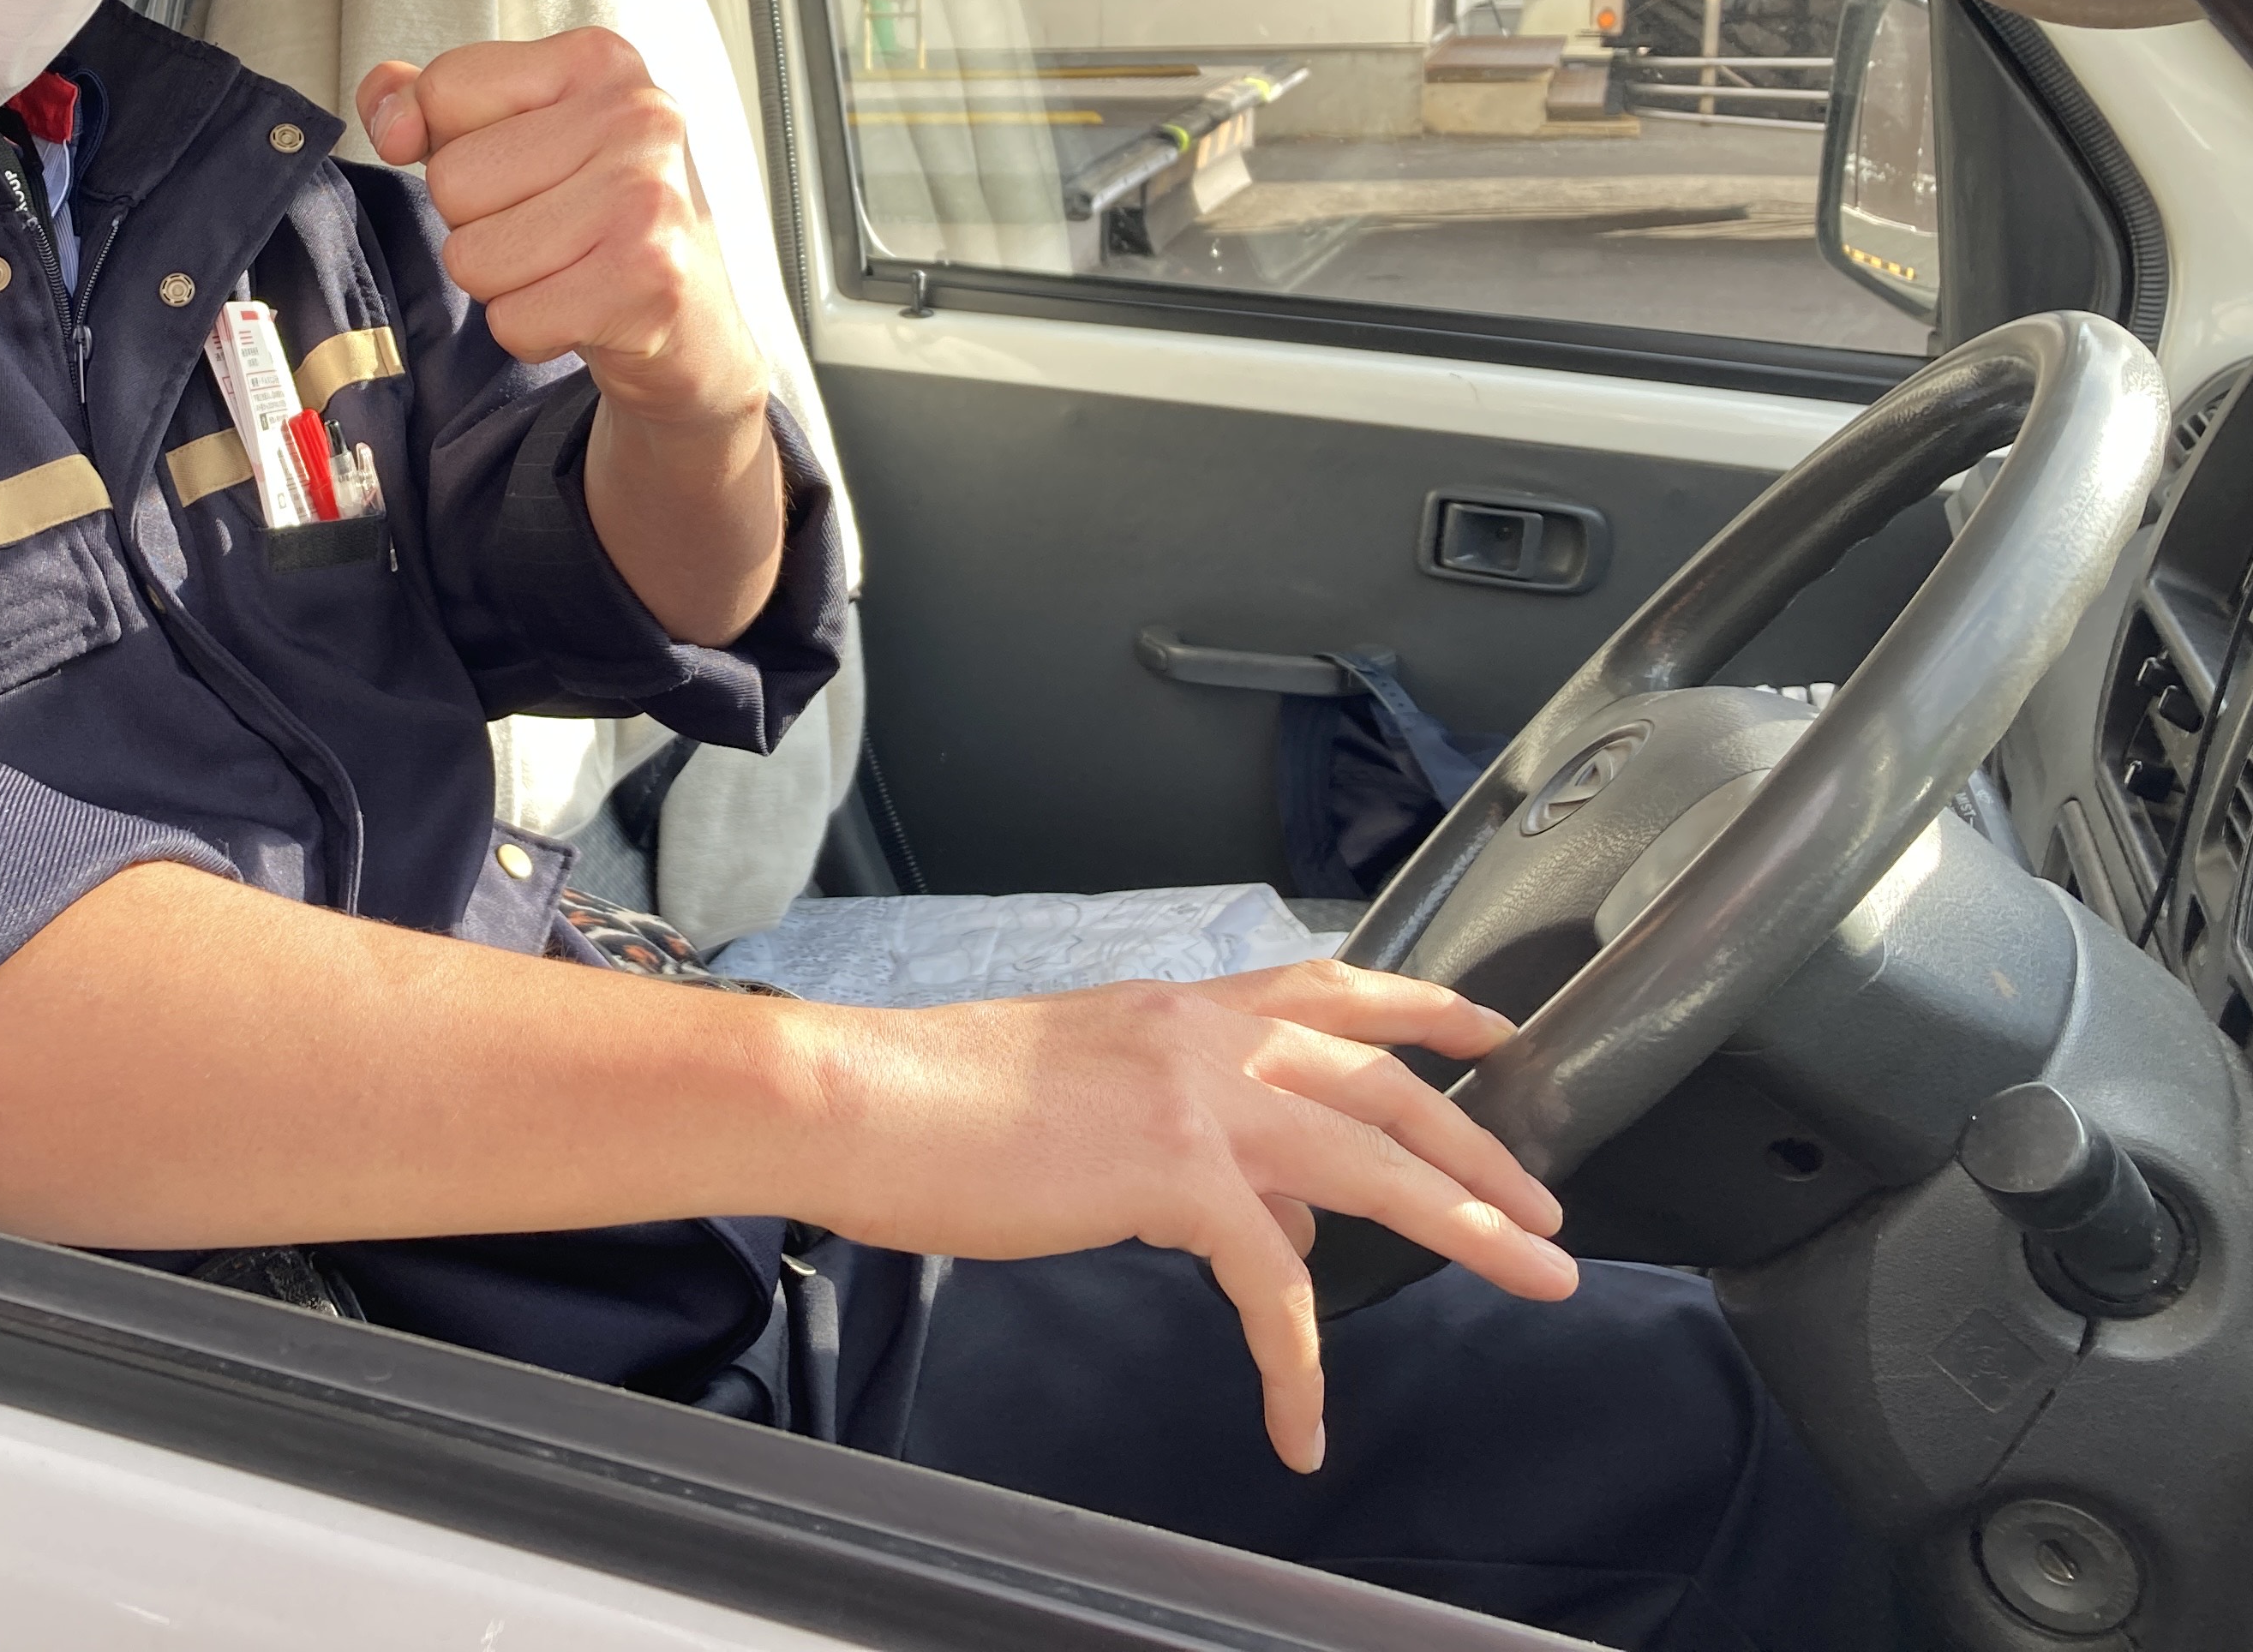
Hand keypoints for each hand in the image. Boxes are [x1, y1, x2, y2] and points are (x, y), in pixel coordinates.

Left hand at [358, 32, 766, 433]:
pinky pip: (513, 321)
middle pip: (451, 181)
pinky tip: (585, 311)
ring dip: (506, 284)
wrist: (692, 324)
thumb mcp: (520, 136)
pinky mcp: (649, 282)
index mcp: (598, 61)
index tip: (516, 171)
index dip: (452, 147)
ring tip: (568, 270)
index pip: (444, 90)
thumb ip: (434, 104)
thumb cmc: (598, 221)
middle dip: (481, 225)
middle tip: (553, 233)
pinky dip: (534, 332)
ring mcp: (649, 199)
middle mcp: (636, 116)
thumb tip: (390, 117)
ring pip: (473, 258)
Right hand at [789, 959, 1574, 1474]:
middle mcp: (1202, 1035)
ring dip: (1468, 1222)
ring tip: (1534, 1272)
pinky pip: (1274, 1284)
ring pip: (1374, 1161)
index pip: (1326, 990)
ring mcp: (1195, 1096)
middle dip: (1479, 1142)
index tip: (1489, 1030)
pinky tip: (1301, 1418)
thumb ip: (1181, 1141)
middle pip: (1381, 1080)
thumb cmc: (937, 1102)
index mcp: (1178, 1010)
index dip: (1420, 1009)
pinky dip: (1300, 1362)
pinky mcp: (1175, 1172)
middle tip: (1545, 1203)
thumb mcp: (1081, 1096)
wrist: (862, 1101)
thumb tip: (1265, 1215)